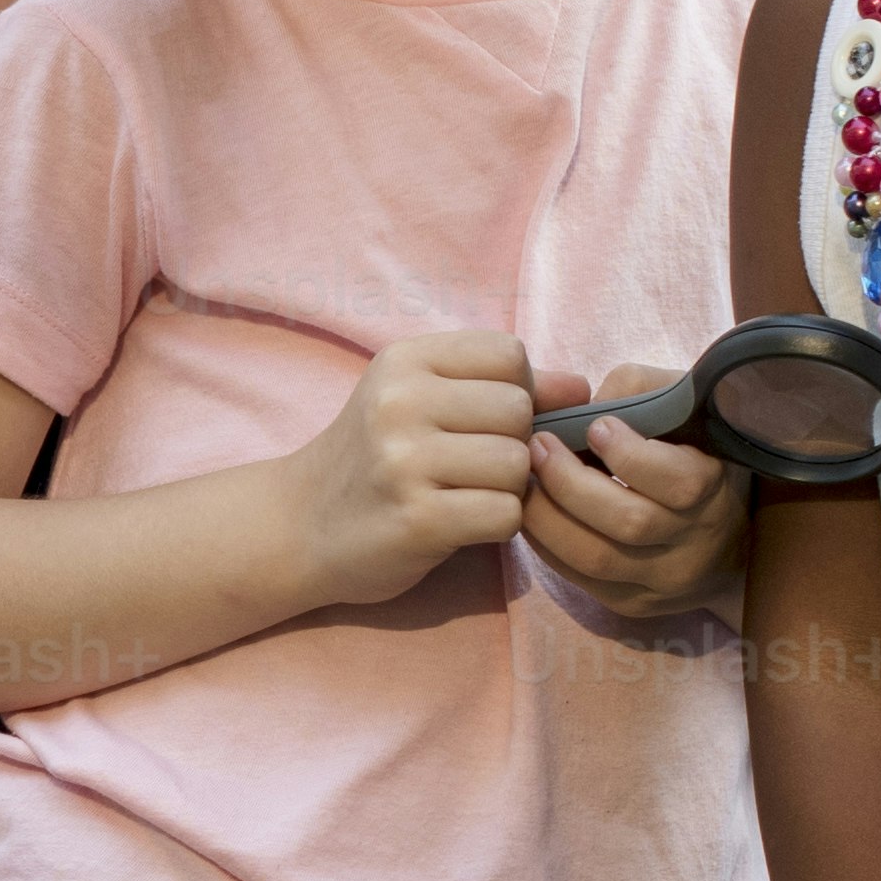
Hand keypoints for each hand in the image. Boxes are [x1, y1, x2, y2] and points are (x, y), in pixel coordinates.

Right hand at [292, 334, 535, 606]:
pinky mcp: (418, 520)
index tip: (483, 421)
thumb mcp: (421, 403)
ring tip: (466, 494)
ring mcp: (405, 463)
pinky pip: (506, 513)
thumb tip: (582, 386)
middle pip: (519, 411)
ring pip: (517, 464)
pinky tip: (462, 524)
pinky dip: (498, 525)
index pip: (509, 355)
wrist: (298, 526)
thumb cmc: (373, 459)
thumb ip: (499, 386)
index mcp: (404, 361)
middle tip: (473, 467)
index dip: (515, 391)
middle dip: (512, 444)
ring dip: (507, 489)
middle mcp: (400, 403)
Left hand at [521, 369, 745, 620]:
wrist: (725, 539)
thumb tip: (580, 408)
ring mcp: (664, 581)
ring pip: (596, 558)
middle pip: (629, 522)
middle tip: (538, 446)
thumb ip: (637, 393)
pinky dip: (546, 544)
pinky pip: (580, 579)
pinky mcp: (633, 602)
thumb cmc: (691, 454)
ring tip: (526, 479)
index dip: (631, 454)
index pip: (680, 481)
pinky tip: (532, 514)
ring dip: (547, 516)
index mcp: (717, 489)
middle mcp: (697, 543)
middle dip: (570, 482)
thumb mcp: (683, 411)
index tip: (598, 426)